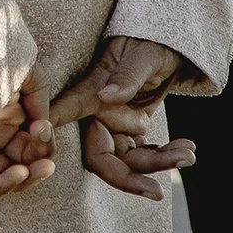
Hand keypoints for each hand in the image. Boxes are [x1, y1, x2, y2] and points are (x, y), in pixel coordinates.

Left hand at [0, 72, 54, 197]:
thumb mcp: (26, 74)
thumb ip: (40, 101)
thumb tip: (43, 129)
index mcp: (5, 116)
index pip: (30, 144)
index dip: (43, 144)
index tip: (43, 129)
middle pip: (20, 164)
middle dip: (39, 165)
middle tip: (48, 162)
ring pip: (2, 177)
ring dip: (26, 179)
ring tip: (41, 168)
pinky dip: (2, 184)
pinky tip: (20, 172)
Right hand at [50, 35, 194, 200]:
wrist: (168, 44)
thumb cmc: (151, 41)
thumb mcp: (143, 54)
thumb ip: (126, 76)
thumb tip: (104, 97)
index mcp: (92, 91)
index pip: (67, 114)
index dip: (51, 135)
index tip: (44, 150)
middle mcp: (99, 113)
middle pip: (101, 157)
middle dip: (128, 178)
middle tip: (155, 191)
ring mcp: (117, 123)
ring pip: (128, 160)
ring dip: (159, 165)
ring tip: (188, 155)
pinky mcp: (134, 129)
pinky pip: (145, 153)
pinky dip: (167, 156)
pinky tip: (187, 149)